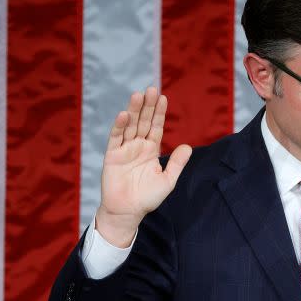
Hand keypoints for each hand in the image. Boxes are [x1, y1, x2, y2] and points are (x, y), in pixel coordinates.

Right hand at [96, 86, 191, 245]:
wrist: (128, 211)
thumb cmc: (147, 198)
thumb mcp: (167, 180)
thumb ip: (176, 163)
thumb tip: (188, 147)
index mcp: (151, 150)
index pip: (156, 127)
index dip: (159, 113)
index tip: (163, 97)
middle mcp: (138, 146)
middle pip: (143, 122)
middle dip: (147, 106)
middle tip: (151, 89)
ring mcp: (125, 149)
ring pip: (130, 126)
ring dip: (133, 111)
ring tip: (138, 95)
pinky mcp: (112, 155)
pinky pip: (116, 138)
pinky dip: (120, 126)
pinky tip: (124, 115)